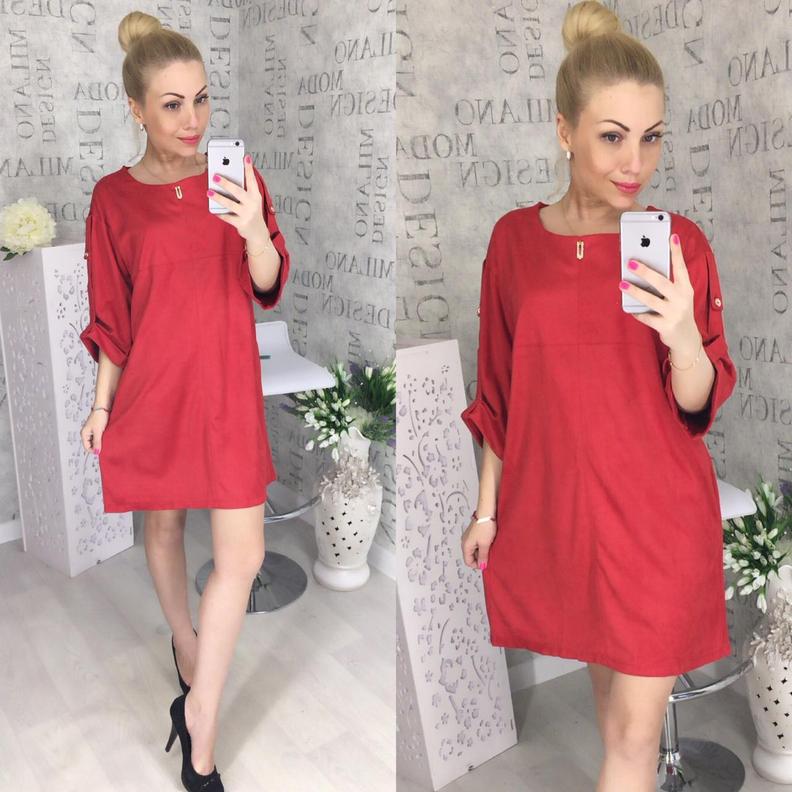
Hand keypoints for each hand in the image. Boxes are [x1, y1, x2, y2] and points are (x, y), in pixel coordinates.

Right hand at [80, 409, 108, 454]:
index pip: (87, 447)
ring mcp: (92, 431)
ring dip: (100, 442)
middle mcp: (87, 433)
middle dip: (97, 446)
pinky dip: (102, 438)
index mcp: (84, 434)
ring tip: (106, 440)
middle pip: (91, 444)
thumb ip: (97, 442)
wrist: (104, 407)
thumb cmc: (99, 416)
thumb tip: (97, 451)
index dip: (93, 450)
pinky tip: (107, 436)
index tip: (101, 451)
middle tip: (104, 446)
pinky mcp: (97, 428)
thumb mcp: (98, 431)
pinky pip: (99, 436)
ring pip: (95, 441)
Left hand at [207, 155, 271, 249]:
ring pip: (230, 204)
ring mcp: (247, 214)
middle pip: (238, 191)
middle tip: (215, 176)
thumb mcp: (252, 200)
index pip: (252, 180)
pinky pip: (227, 217)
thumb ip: (244, 189)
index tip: (245, 157)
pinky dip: (220, 213)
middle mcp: (252, 204)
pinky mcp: (241, 223)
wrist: (258, 233)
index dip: (249, 168)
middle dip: (226, 183)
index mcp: (255, 195)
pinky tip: (213, 209)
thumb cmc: (251, 212)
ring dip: (219, 198)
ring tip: (209, 192)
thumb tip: (229, 176)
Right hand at [461, 517, 496, 569]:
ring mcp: (469, 537)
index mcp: (465, 545)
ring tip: (489, 546)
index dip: (477, 565)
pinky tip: (488, 542)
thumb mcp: (485, 544)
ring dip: (482, 551)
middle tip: (489, 555)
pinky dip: (482, 545)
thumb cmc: (484, 526)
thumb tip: (481, 565)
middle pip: (471, 556)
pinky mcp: (474, 533)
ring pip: (474, 550)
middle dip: (480, 558)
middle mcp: (465, 541)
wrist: (486, 513)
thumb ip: (483, 557)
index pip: (468, 562)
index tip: (486, 563)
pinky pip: (477, 544)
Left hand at [620, 233, 701, 355]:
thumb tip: (644, 270)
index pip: (681, 267)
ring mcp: (674, 313)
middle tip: (631, 263)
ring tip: (622, 284)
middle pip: (662, 282)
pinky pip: (647, 317)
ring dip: (635, 291)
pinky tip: (629, 308)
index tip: (672, 236)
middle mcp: (682, 299)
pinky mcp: (666, 326)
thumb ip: (667, 285)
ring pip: (651, 300)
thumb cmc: (678, 311)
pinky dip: (637, 312)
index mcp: (686, 288)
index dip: (677, 252)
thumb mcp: (678, 296)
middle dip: (645, 272)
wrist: (686, 338)